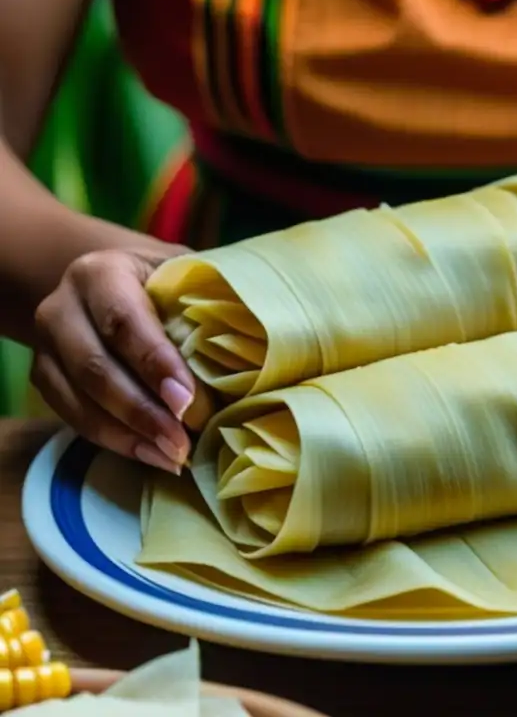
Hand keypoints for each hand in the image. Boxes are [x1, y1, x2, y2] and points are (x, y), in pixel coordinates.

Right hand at [31, 245, 194, 471]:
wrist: (107, 280)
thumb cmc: (164, 281)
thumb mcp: (186, 275)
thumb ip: (208, 303)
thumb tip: (259, 352)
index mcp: (102, 273)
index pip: (125, 321)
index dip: (155, 364)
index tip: (188, 401)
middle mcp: (62, 306)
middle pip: (96, 367)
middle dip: (143, 411)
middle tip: (184, 442)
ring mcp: (48, 345)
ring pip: (79, 399)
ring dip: (130, 434)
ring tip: (174, 457)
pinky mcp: (44, 377)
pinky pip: (73, 417)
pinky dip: (115, 441)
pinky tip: (153, 455)